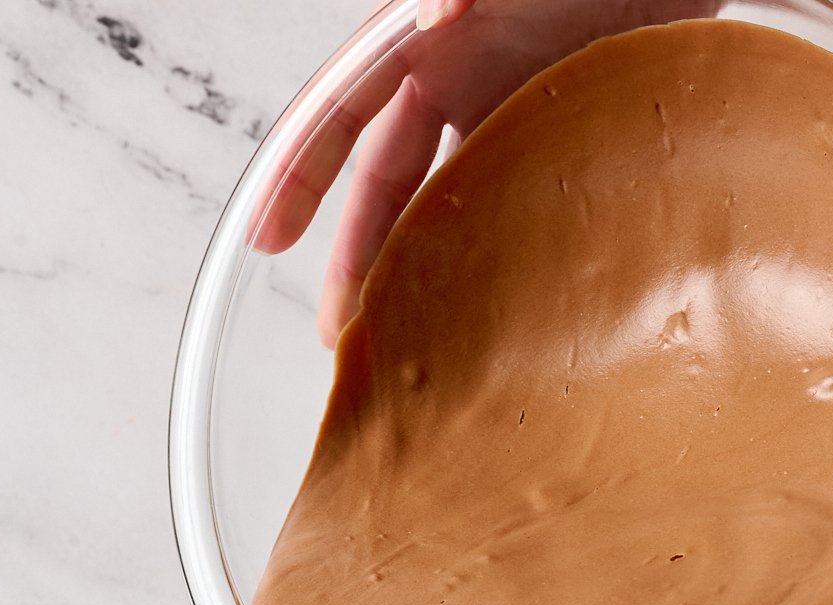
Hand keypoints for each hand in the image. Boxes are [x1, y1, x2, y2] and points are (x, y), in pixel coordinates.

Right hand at [251, 0, 713, 344]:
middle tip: (343, 339)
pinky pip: (521, 206)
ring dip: (427, 271)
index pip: (340, 114)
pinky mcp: (568, 131)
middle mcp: (461, 77)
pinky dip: (504, 256)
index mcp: (426, 39)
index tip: (264, 240)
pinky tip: (500, 310)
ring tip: (412, 343)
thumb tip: (432, 8)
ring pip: (450, 208)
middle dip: (358, 259)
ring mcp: (514, 107)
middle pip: (389, 186)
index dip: (298, 176)